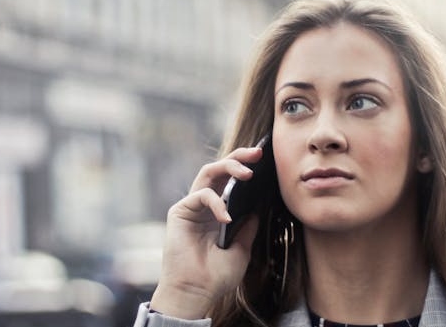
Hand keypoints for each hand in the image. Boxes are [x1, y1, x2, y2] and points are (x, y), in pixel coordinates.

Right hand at [150, 147, 262, 318]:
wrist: (196, 292)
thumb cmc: (216, 276)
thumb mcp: (242, 250)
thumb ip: (247, 228)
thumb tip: (256, 210)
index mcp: (218, 212)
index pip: (232, 181)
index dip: (246, 167)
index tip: (265, 160)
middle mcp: (204, 205)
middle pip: (220, 169)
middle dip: (239, 157)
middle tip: (258, 153)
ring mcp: (192, 206)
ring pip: (209, 172)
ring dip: (229, 166)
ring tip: (248, 172)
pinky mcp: (180, 211)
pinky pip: (201, 195)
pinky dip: (216, 202)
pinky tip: (226, 217)